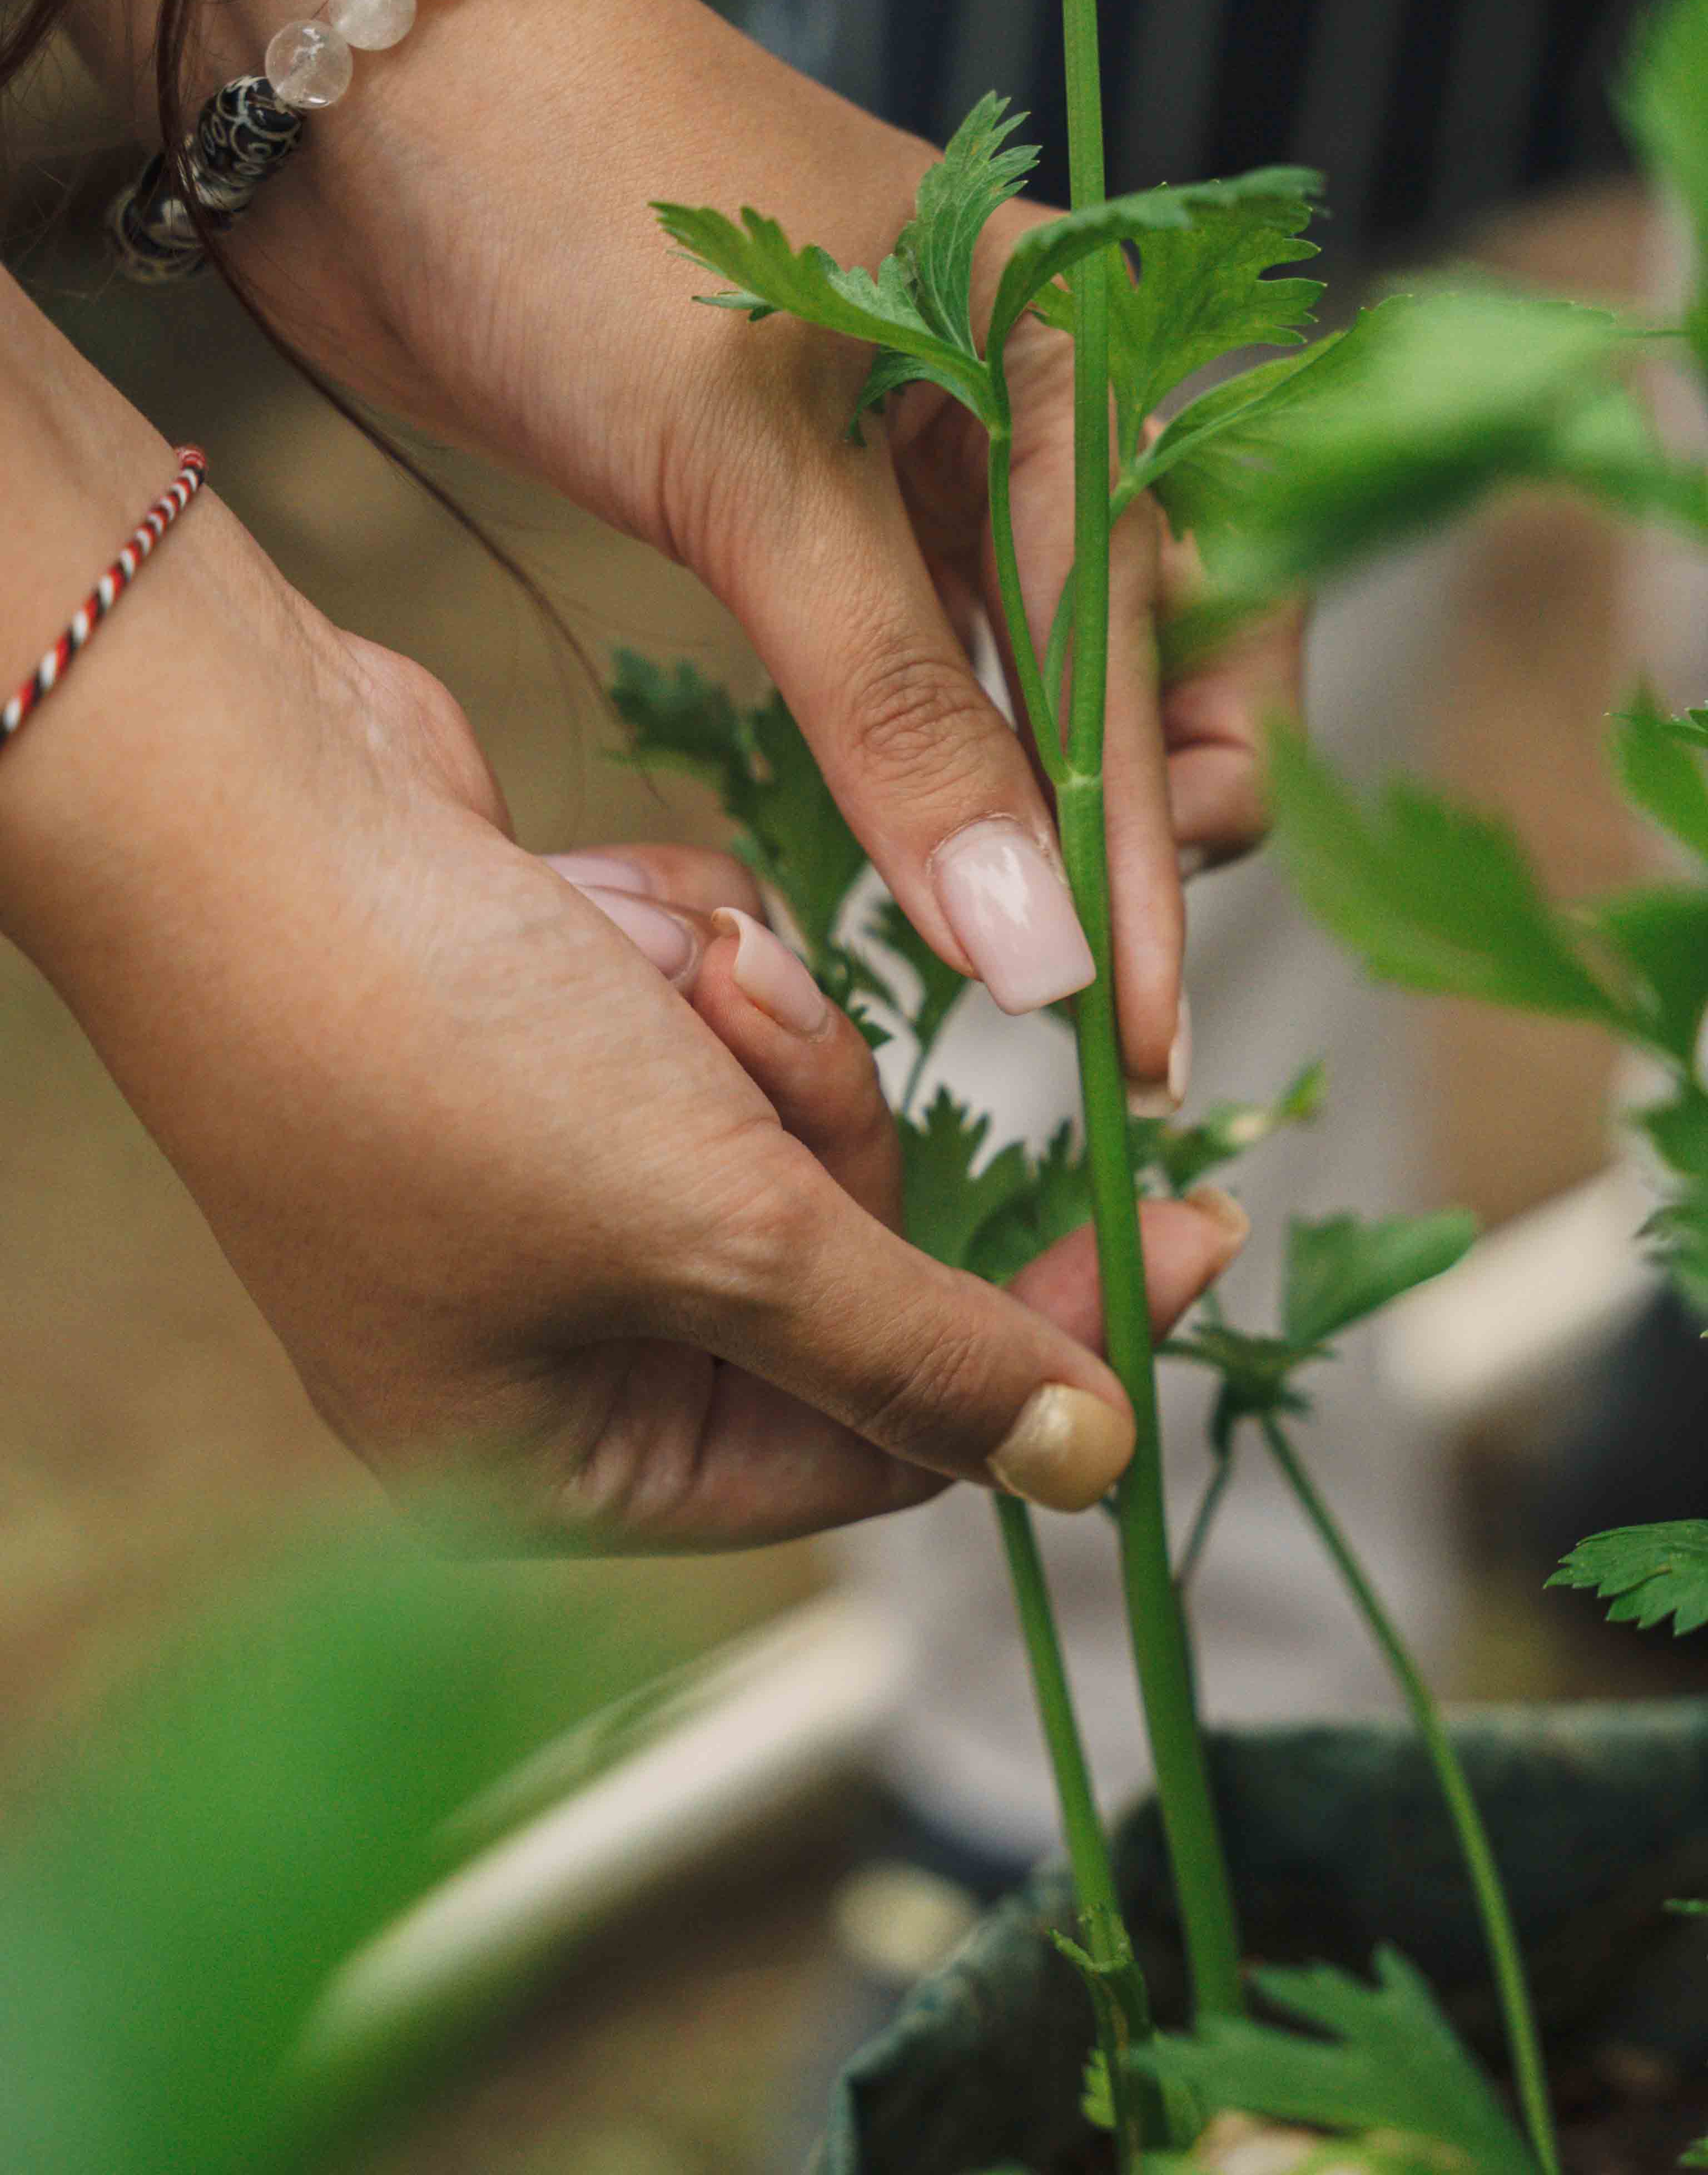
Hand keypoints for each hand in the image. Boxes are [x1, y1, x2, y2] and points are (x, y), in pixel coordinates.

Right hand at [0, 323, 1247, 1545]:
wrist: (245, 800)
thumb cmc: (442, 1052)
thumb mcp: (717, 1232)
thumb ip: (921, 1351)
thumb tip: (1090, 1468)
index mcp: (549, 1459)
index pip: (870, 1451)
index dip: (1039, 1343)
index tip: (1195, 1228)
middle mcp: (542, 1337)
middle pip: (840, 1260)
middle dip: (821, 1125)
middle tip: (749, 1043)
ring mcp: (539, 1172)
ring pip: (791, 1113)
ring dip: (749, 1019)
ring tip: (641, 964)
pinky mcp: (551, 1032)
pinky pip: (720, 1009)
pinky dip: (689, 948)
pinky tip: (588, 906)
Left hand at [232, 0, 1303, 1095]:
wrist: (367, 86)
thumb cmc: (575, 213)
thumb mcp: (754, 470)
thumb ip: (900, 709)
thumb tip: (1034, 944)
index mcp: (1067, 338)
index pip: (1158, 629)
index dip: (1147, 838)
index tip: (1129, 1020)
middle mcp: (1023, 394)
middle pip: (1157, 643)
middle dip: (1141, 817)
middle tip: (1099, 995)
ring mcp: (921, 448)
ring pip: (1042, 665)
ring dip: (1042, 810)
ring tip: (1034, 964)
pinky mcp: (816, 499)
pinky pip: (929, 655)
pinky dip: (942, 761)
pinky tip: (939, 860)